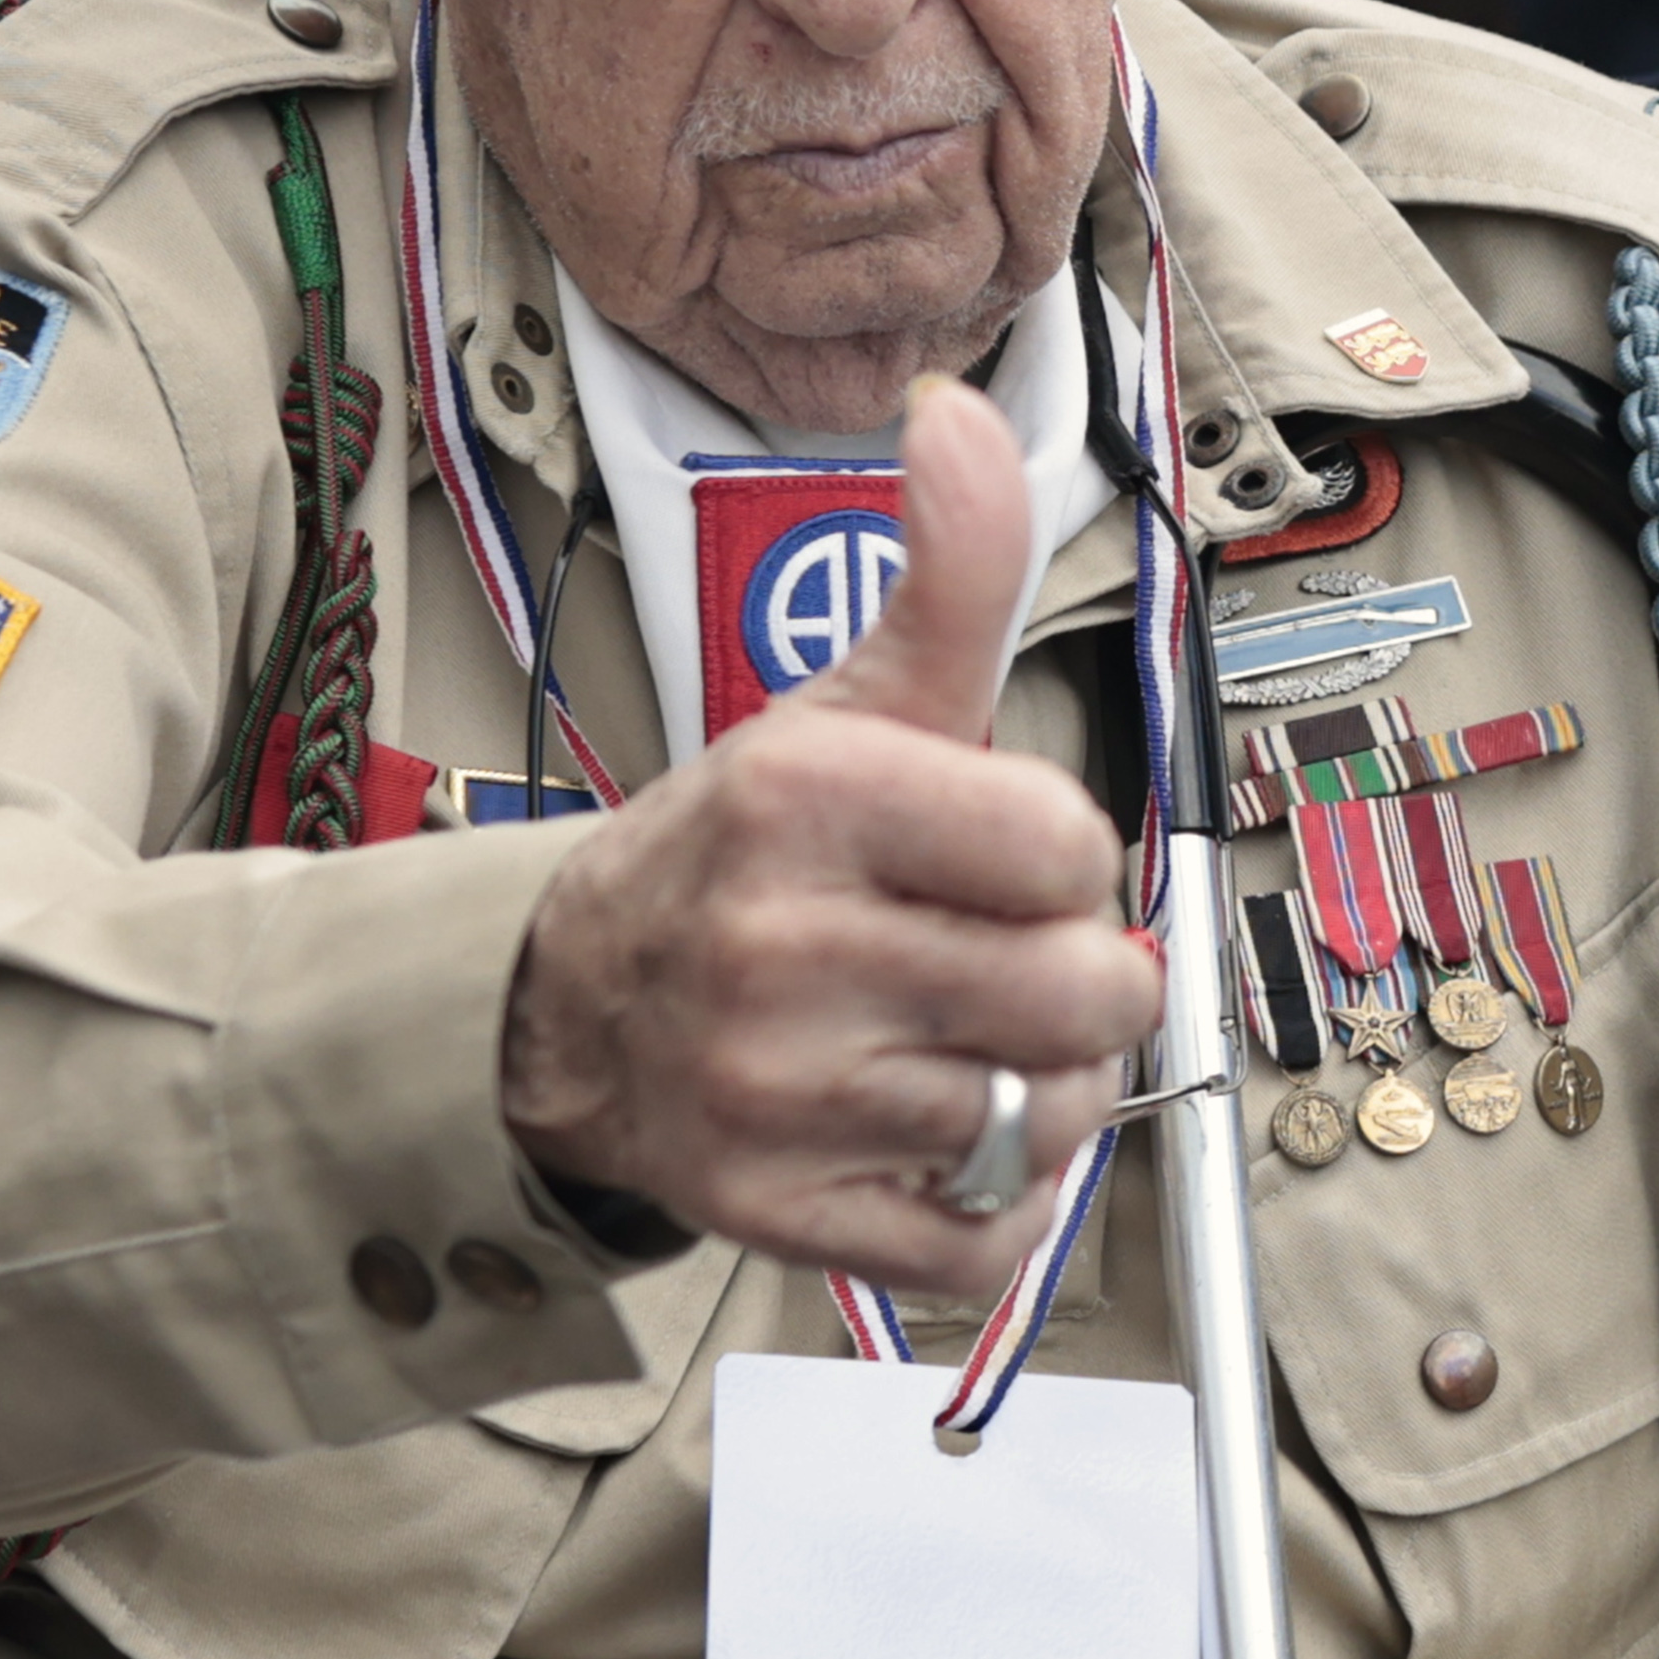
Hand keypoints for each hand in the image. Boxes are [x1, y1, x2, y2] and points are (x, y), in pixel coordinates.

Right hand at [491, 377, 1162, 1275]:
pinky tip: (928, 1137)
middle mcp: (779, 947)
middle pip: (1087, 993)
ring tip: (949, 1044)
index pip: (1072, 846)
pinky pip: (988, 1242)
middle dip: (1070, 981)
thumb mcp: (847, 703)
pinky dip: (988, 1203)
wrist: (571, 1004)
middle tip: (985, 960)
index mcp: (807, 801)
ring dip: (1033, 1091)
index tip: (988, 857)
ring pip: (1047, 1119)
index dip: (1057, 856)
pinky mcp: (780, 1215)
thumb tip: (960, 416)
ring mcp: (773, 1093)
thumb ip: (945, 574)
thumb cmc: (749, 851)